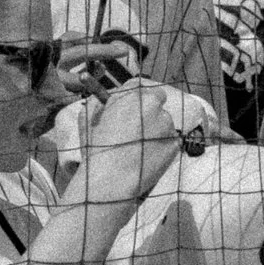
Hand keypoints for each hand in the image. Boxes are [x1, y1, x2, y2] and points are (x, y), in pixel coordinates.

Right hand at [72, 79, 195, 212]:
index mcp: (132, 95)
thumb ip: (100, 103)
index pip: (138, 86)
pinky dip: (162, 146)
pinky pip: (170, 140)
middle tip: (139, 126)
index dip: (133, 97)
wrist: (112, 178)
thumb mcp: (88, 118)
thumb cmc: (97, 149)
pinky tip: (147, 156)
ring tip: (139, 147)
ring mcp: (167, 125)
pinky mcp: (174, 143)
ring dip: (156, 129)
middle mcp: (153, 106)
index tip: (132, 106)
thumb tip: (105, 100)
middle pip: (156, 100)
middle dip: (149, 111)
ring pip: (164, 122)